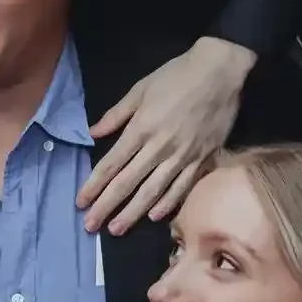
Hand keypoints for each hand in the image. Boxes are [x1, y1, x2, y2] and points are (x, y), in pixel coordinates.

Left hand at [77, 38, 254, 235]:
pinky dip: (169, 204)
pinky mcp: (203, 158)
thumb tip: (93, 133)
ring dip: (133, 212)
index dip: (94, 185)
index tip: (80, 202)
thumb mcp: (141, 88)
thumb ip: (117, 114)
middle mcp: (160, 147)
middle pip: (129, 183)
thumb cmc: (177, 75)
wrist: (221, 71)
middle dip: (107, 206)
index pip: (112, 163)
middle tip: (91, 226)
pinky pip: (183, 187)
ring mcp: (183, 156)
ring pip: (154, 191)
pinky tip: (155, 217)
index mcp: (142, 128)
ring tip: (116, 230)